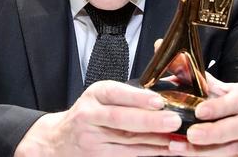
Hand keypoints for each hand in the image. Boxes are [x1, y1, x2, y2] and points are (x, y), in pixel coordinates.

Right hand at [15, 80, 182, 156]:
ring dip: (155, 140)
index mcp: (95, 95)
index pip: (115, 94)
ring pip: (127, 141)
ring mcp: (92, 139)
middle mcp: (90, 116)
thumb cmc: (89, 113)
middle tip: (174, 120)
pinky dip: (149, 152)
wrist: (59, 139)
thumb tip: (167, 89)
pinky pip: (128, 155)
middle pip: (120, 119)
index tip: (158, 100)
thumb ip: (129, 93)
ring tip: (177, 138)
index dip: (137, 98)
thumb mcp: (102, 96)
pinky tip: (166, 149)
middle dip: (150, 121)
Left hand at [169, 74, 237, 155]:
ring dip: (206, 151)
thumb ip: (184, 68)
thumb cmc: (217, 101)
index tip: (198, 111)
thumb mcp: (205, 86)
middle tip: (190, 134)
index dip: (220, 107)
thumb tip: (159, 45)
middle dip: (214, 133)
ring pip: (235, 148)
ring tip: (179, 148)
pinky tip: (188, 154)